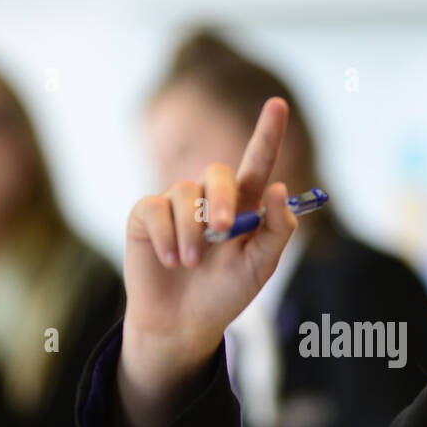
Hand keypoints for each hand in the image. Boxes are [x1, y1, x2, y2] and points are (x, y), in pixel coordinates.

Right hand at [121, 96, 298, 372]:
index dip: (268, 133)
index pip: (258, 163)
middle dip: (220, 200)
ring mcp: (175, 204)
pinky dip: (166, 237)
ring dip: (191, 232)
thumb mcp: (260, 267)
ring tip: (191, 264)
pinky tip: (169, 261)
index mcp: (243, 206)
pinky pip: (156, 209)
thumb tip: (280, 188)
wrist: (183, 323)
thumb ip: (277, 230)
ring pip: (185, 194)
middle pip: (217, 174)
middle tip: (220, 231)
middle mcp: (209, 198)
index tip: (277, 103)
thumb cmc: (225, 293)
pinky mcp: (146, 215)